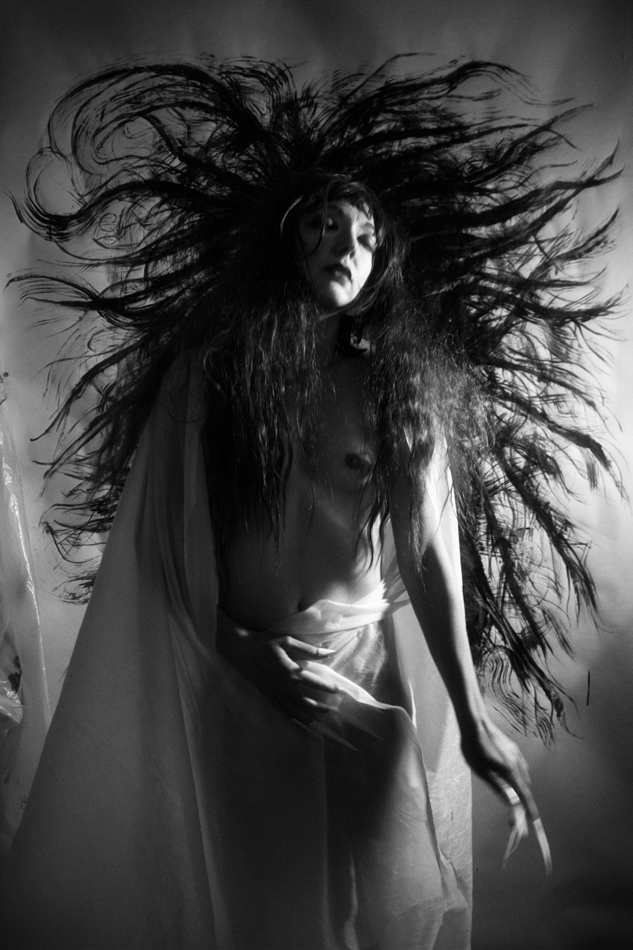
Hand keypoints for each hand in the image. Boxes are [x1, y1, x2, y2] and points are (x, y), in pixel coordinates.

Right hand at [215, 609, 340, 723]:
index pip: (314, 683)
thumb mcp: (287, 641)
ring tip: (318, 720)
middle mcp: (284, 686)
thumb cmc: (264, 642)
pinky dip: (290, 716)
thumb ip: (309, 649)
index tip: (339, 691)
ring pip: (293, 709)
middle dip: (320, 707)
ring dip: (307, 715)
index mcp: (290, 672)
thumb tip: (330, 651)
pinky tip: (297, 719)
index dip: (328, 688)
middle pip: (306, 702)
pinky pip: (280, 709)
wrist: (239, 649)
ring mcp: (274, 692)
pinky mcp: (266, 694)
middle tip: (332, 710)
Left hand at [460, 714, 551, 872]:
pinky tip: (508, 778)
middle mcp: (518, 763)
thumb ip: (497, 787)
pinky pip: (520, 768)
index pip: (524, 795)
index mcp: (510, 771)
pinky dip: (518, 778)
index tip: (534, 823)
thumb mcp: (481, 771)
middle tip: (514, 816)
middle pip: (525, 788)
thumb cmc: (473, 747)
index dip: (530, 810)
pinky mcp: (512, 749)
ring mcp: (516, 755)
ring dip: (520, 790)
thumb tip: (509, 803)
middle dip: (523, 803)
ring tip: (510, 799)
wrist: (474, 722)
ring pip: (523, 777)